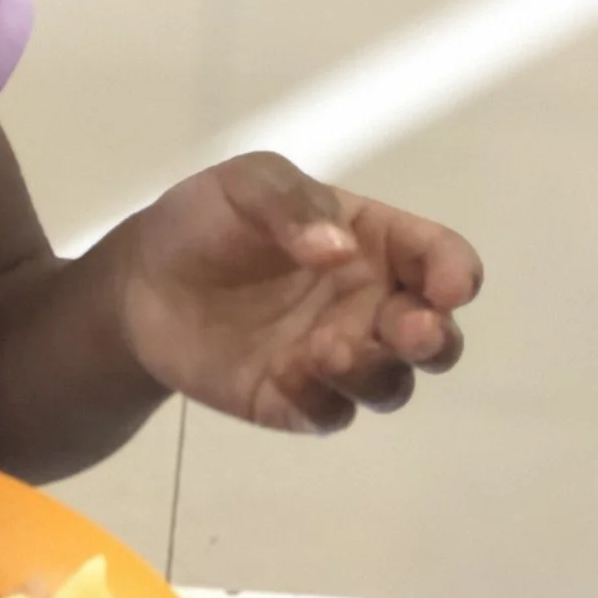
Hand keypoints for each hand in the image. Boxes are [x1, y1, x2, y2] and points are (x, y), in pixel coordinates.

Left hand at [117, 152, 479, 433]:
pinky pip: (329, 413)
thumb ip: (293, 204)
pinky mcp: (297, 400)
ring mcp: (337, 358)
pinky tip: (284, 374)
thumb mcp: (247, 184)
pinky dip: (319, 400)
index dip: (456, 273)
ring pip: (391, 384)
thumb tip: (340, 250)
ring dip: (375, 371)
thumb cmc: (208, 220)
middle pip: (433, 336)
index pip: (441, 259)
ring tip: (327, 349)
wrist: (141, 279)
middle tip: (410, 331)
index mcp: (376, 244)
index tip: (448, 287)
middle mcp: (369, 305)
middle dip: (433, 337)